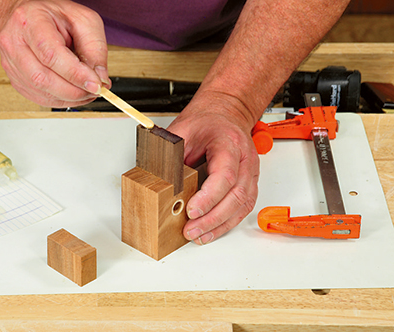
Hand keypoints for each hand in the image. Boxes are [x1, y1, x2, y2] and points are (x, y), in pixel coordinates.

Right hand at [0, 0, 109, 107]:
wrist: (29, 16)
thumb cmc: (54, 16)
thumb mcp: (83, 21)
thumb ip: (94, 48)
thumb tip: (100, 78)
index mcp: (29, 21)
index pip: (51, 55)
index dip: (75, 74)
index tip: (96, 84)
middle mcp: (14, 43)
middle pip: (43, 78)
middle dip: (74, 90)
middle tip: (95, 90)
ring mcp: (11, 63)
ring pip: (41, 91)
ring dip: (70, 97)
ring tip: (87, 91)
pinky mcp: (15, 79)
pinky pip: (39, 98)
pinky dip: (61, 100)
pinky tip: (73, 93)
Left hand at [167, 90, 259, 244]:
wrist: (224, 115)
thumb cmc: (207, 122)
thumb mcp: (183, 129)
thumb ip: (172, 152)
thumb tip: (159, 177)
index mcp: (229, 142)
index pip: (225, 174)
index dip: (209, 196)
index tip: (192, 210)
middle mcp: (245, 159)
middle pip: (236, 195)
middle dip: (212, 217)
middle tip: (191, 229)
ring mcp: (250, 172)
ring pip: (242, 205)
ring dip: (220, 225)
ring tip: (199, 236)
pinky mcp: (249, 183)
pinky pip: (243, 208)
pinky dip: (227, 223)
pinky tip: (212, 231)